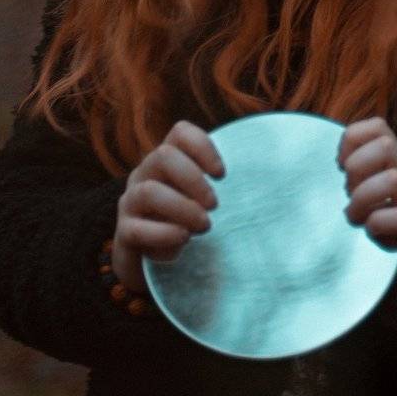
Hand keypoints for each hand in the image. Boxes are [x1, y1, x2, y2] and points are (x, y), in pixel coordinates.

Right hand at [112, 121, 225, 292]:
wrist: (151, 263)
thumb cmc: (186, 223)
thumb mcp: (202, 200)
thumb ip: (220, 186)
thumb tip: (272, 178)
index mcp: (166, 160)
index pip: (180, 132)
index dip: (203, 146)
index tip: (222, 175)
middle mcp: (144, 174)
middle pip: (163, 155)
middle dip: (193, 179)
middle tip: (215, 206)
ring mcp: (130, 203)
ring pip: (148, 191)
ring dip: (182, 209)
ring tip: (204, 227)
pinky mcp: (124, 233)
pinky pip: (136, 229)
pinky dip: (164, 234)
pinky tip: (183, 241)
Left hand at [337, 117, 396, 277]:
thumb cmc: (390, 217)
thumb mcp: (375, 188)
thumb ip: (359, 171)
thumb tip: (331, 163)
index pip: (378, 127)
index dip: (352, 140)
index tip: (340, 165)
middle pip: (386, 146)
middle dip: (357, 168)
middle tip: (348, 193)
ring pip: (394, 179)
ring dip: (363, 198)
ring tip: (354, 216)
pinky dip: (379, 223)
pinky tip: (371, 230)